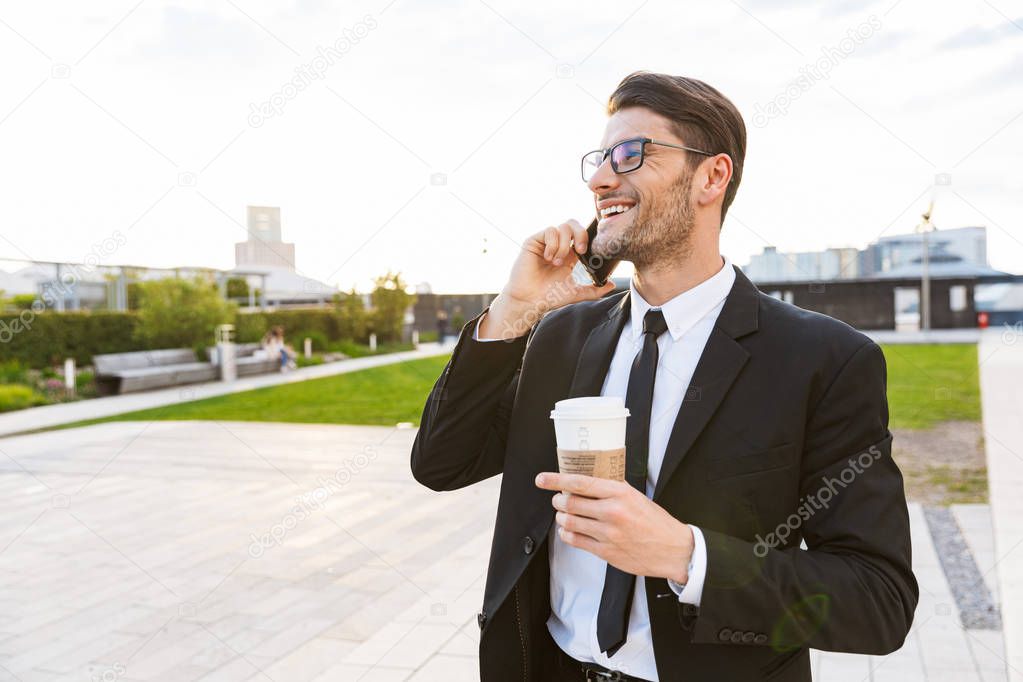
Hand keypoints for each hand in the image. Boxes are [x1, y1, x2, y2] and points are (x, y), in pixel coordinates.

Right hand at [477, 220, 615, 339]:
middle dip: (581, 235)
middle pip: (574, 224)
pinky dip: (553, 244)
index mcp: (569, 254)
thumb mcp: (576, 293)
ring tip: (557, 262)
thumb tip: (612, 284)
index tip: (593, 250)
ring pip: (563, 227)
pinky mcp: (534, 241)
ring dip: (564, 245)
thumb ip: (595, 290)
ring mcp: (546, 242)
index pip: (582, 235)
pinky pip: (549, 231)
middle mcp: (558, 245)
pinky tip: (548, 258)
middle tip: (580, 251)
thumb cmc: (549, 297)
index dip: (589, 237)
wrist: (529, 301)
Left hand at [535, 472, 693, 582]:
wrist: (673, 550)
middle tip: (558, 499)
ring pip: (569, 522)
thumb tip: (588, 480)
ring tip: (564, 515)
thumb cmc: (655, 522)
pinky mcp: (606, 552)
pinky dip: (567, 533)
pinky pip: (576, 541)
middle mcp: (612, 512)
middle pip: (570, 503)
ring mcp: (608, 534)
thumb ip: (612, 489)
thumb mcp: (636, 496)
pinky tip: (569, 530)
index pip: (580, 483)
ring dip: (561, 517)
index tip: (542, 479)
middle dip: (558, 500)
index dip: (556, 480)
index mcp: (620, 493)